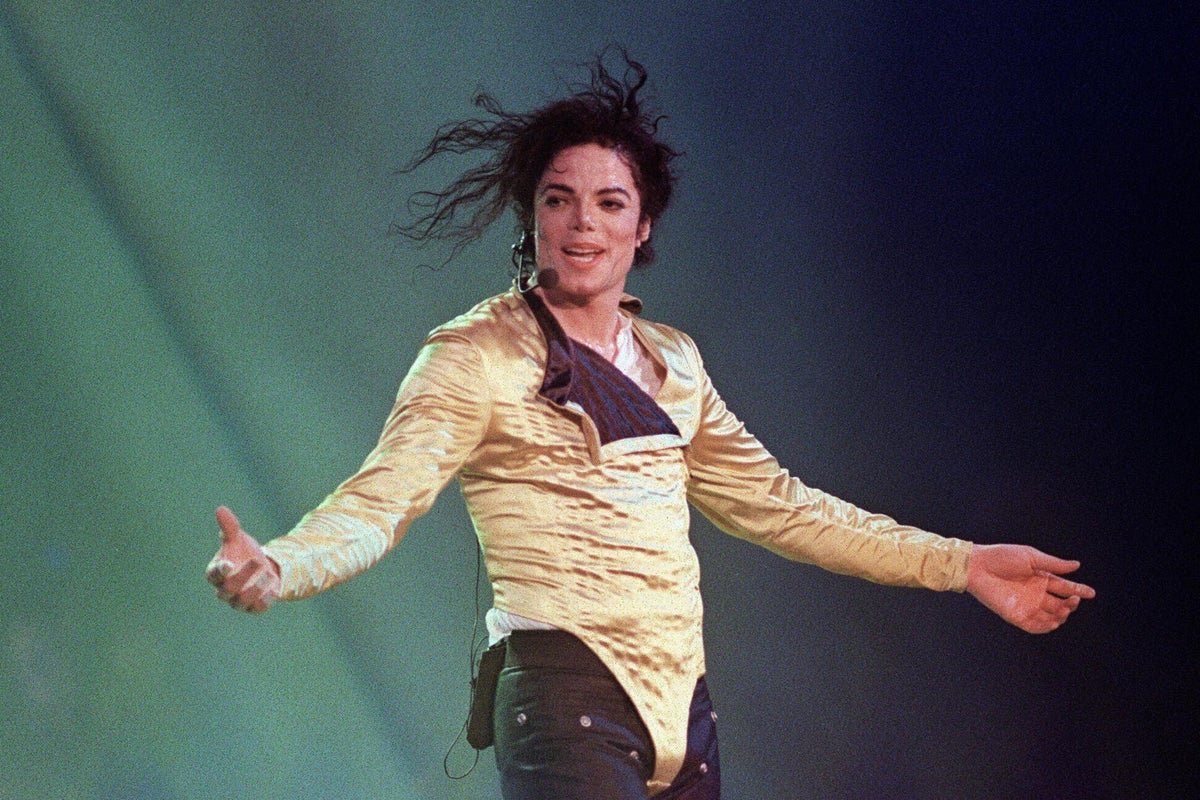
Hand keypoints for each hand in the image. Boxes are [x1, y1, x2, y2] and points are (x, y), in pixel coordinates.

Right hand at [205, 506, 280, 613]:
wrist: (264, 566)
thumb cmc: (245, 552)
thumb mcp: (238, 538)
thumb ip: (229, 527)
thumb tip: (221, 509)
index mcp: (217, 573)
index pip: (212, 576)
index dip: (219, 571)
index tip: (229, 564)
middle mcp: (224, 590)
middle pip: (227, 590)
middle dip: (242, 577)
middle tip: (257, 561)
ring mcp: (238, 600)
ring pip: (241, 601)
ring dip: (255, 589)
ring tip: (268, 574)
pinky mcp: (254, 607)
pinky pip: (257, 609)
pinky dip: (264, 601)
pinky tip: (274, 589)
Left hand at [966, 544, 1094, 632]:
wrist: (978, 566)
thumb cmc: (1002, 557)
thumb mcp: (1031, 557)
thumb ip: (1053, 564)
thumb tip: (1076, 565)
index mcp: (1041, 578)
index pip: (1065, 587)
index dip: (1079, 590)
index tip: (1091, 593)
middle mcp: (1036, 593)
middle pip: (1061, 604)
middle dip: (1071, 604)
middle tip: (1073, 599)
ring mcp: (1027, 605)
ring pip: (1052, 617)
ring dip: (1061, 615)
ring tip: (1064, 608)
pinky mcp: (1016, 615)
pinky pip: (1035, 626)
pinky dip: (1046, 627)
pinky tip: (1054, 622)